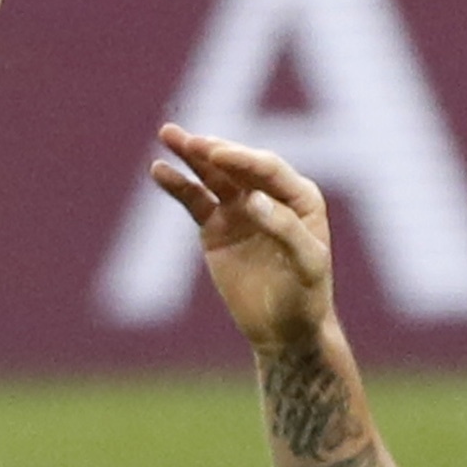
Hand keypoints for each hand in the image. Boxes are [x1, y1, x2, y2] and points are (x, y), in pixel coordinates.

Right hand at [148, 127, 338, 358]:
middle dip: (213, 150)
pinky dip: (177, 185)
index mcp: (300, 198)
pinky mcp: (216, 227)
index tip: (217, 155)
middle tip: (189, 140)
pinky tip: (159, 171)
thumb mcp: (307, 264)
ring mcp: (240, 210)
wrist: (284, 332)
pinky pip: (194, 200)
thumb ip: (284, 229)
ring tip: (167, 134)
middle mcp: (269, 196)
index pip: (268, 169)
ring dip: (191, 155)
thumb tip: (251, 199)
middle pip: (237, 166)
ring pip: (213, 176)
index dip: (242, 159)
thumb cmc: (306, 297)